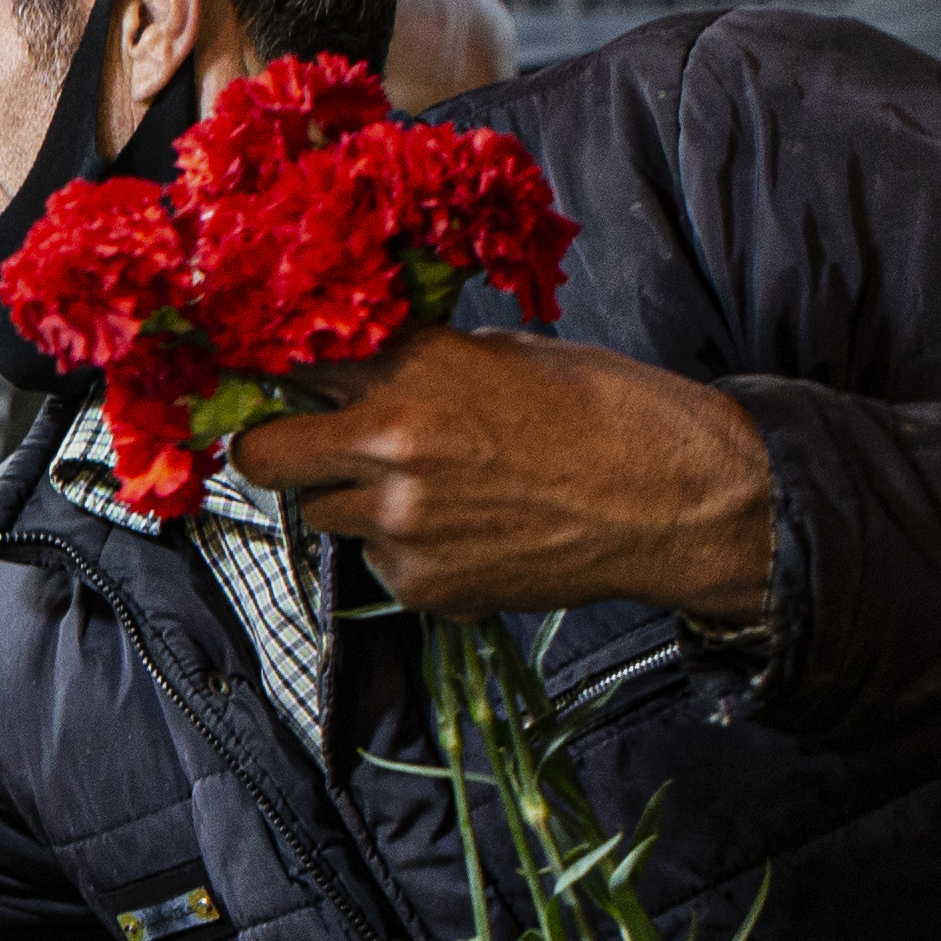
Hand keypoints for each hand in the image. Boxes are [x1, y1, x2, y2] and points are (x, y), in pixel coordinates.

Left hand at [225, 326, 774, 622]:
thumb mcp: (506, 355)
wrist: (675, 501)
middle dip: (276, 449)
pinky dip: (406, 552)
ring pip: (323, 515)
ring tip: (423, 492)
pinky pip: (379, 564)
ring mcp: (400, 525)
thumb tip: (365, 368)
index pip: (293, 364)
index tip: (286, 380)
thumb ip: (423, 363)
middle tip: (305, 447)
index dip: (286, 374)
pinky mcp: (422, 586)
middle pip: (264, 457)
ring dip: (352, 502)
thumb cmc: (608, 412)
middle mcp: (389, 446)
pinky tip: (467, 533)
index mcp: (413, 370)